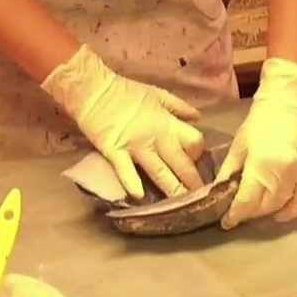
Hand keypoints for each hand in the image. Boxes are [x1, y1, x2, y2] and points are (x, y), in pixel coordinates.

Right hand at [42, 45, 204, 200]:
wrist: (94, 90)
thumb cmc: (126, 92)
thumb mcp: (157, 93)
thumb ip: (179, 106)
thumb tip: (198, 117)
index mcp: (167, 122)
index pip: (194, 141)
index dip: (198, 153)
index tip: (197, 162)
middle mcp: (156, 137)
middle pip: (181, 163)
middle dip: (193, 182)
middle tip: (202, 198)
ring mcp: (135, 146)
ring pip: (160, 173)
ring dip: (172, 190)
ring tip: (182, 206)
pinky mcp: (114, 152)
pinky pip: (126, 171)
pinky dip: (133, 184)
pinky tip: (139, 197)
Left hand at [217, 58, 296, 229]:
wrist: (287, 104)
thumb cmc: (259, 122)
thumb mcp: (238, 146)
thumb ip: (228, 173)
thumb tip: (218, 195)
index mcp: (262, 164)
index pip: (247, 201)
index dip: (235, 215)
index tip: (226, 222)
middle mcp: (283, 173)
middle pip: (263, 207)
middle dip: (248, 213)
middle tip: (236, 212)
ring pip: (279, 206)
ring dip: (264, 212)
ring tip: (251, 210)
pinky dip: (288, 213)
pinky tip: (276, 215)